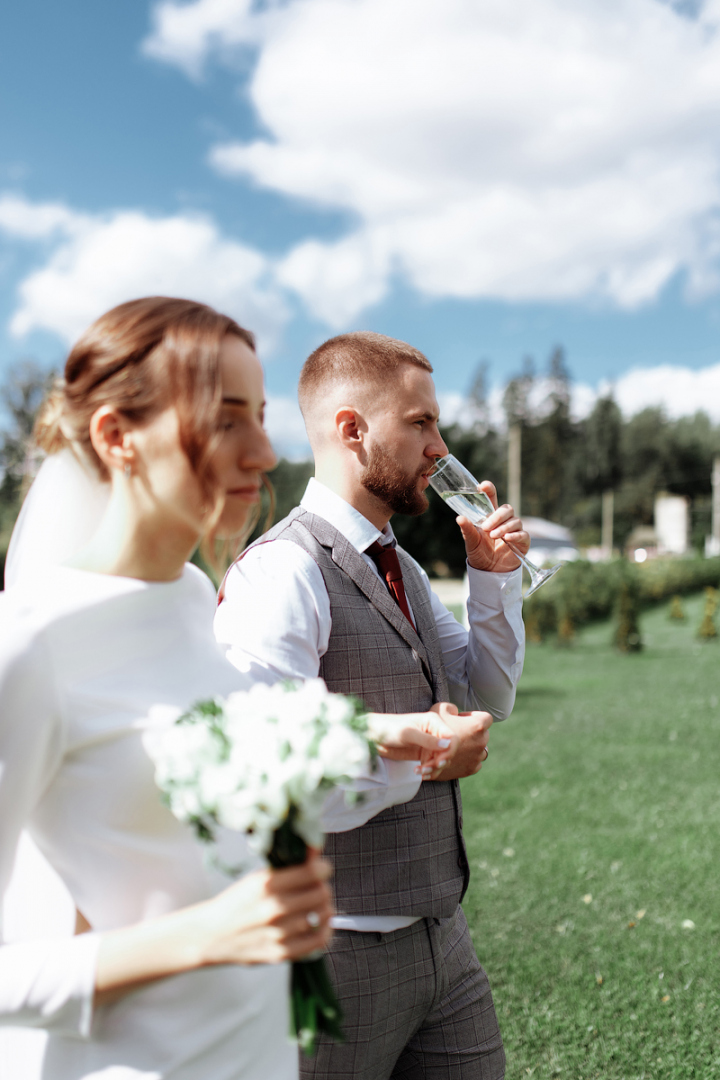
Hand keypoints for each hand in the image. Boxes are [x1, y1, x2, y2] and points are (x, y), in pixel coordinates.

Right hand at [200, 850, 333, 965]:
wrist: (211, 936)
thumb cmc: (235, 904)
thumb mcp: (257, 878)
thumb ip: (289, 866)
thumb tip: (315, 850)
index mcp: (267, 885)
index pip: (313, 872)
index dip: (322, 868)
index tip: (321, 868)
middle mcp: (274, 909)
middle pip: (321, 893)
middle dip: (322, 886)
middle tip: (315, 887)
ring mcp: (279, 933)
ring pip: (323, 915)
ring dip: (323, 907)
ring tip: (314, 905)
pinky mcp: (282, 953)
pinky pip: (318, 941)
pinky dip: (324, 930)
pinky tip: (318, 924)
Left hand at [368, 712, 455, 774]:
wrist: (375, 736)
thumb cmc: (390, 728)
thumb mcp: (408, 734)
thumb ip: (428, 740)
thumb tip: (447, 744)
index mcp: (434, 723)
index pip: (452, 738)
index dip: (449, 752)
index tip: (439, 762)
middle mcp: (435, 733)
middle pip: (449, 752)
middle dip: (440, 763)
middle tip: (425, 769)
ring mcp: (430, 745)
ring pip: (442, 761)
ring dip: (434, 769)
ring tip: (419, 772)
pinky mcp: (424, 754)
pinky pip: (433, 766)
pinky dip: (429, 772)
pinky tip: (419, 773)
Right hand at [427, 703, 492, 779]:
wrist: (425, 757)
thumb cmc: (433, 731)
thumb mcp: (439, 710)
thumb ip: (451, 707)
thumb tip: (455, 711)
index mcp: (477, 726)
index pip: (486, 718)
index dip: (475, 716)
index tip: (463, 719)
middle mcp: (482, 742)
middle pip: (483, 734)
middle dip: (472, 732)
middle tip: (456, 732)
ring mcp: (477, 757)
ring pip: (480, 749)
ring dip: (471, 746)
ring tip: (456, 746)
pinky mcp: (472, 769)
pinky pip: (474, 762)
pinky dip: (467, 759)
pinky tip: (455, 756)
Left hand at [456, 480, 529, 572]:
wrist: (489, 572)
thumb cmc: (480, 553)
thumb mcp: (471, 542)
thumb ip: (467, 530)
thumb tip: (460, 518)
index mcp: (490, 516)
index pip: (492, 498)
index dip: (489, 490)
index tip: (483, 485)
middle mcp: (504, 521)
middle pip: (507, 509)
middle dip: (497, 516)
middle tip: (486, 526)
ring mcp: (514, 530)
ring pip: (515, 520)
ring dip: (503, 527)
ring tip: (493, 536)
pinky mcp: (522, 541)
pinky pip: (523, 534)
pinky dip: (515, 535)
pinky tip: (506, 539)